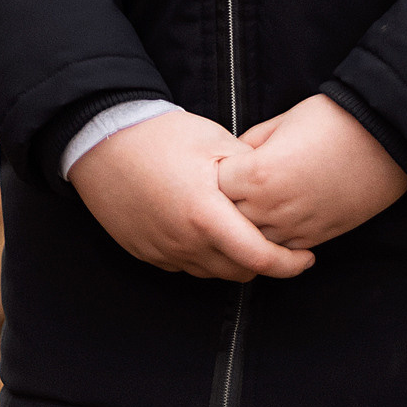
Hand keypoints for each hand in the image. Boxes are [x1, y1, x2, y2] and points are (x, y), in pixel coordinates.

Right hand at [69, 110, 315, 281]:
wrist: (100, 139)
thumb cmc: (160, 134)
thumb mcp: (213, 140)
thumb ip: (248, 170)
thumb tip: (274, 188)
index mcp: (205, 215)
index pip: (258, 257)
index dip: (289, 263)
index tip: (307, 256)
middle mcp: (184, 243)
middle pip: (238, 272)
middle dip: (264, 263)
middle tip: (279, 242)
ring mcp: (163, 252)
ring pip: (212, 272)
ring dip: (233, 261)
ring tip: (244, 234)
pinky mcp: (146, 253)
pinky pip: (186, 266)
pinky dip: (204, 256)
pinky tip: (208, 232)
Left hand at [215, 94, 406, 250]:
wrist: (384, 140)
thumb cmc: (332, 120)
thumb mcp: (282, 121)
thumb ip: (252, 143)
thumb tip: (235, 156)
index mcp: (258, 174)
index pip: (215, 185)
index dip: (217, 173)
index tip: (223, 164)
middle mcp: (272, 207)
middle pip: (228, 218)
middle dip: (226, 203)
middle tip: (232, 187)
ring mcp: (294, 228)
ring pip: (253, 241)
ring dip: (248, 225)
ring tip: (253, 204)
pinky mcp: (316, 238)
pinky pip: (281, 249)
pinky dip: (274, 239)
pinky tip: (277, 220)